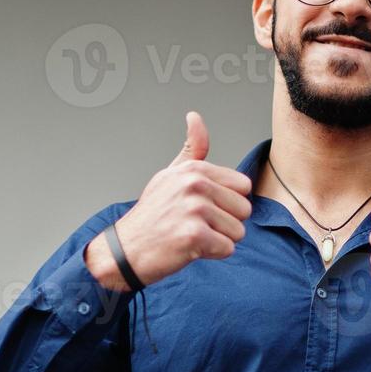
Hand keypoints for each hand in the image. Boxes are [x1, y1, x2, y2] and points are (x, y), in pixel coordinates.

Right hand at [85, 111, 252, 290]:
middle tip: (197, 225)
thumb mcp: (169, 175)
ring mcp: (194, 210)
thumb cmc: (152, 215)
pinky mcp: (194, 236)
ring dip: (219, 240)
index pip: (243, 186)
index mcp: (194, 170)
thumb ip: (192, 150)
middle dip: (226, 223)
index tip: (205, 209)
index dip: (228, 203)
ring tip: (192, 236)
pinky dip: (212, 254)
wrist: (126, 250)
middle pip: (244, 210)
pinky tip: (190, 248)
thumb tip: (195, 117)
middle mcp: (194, 185)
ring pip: (238, 232)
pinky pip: (227, 248)